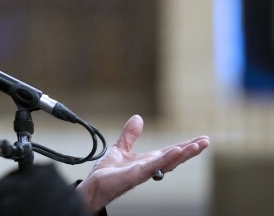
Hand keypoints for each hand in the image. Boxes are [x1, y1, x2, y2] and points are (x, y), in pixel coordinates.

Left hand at [76, 115, 209, 212]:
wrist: (95, 184)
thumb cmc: (108, 172)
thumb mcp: (121, 147)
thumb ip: (130, 134)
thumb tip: (138, 118)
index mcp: (148, 160)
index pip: (171, 151)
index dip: (185, 145)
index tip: (201, 139)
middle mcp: (150, 166)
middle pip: (174, 157)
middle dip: (191, 150)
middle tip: (206, 141)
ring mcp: (145, 171)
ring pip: (168, 162)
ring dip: (183, 154)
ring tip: (198, 145)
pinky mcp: (136, 175)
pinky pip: (154, 166)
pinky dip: (166, 159)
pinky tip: (176, 151)